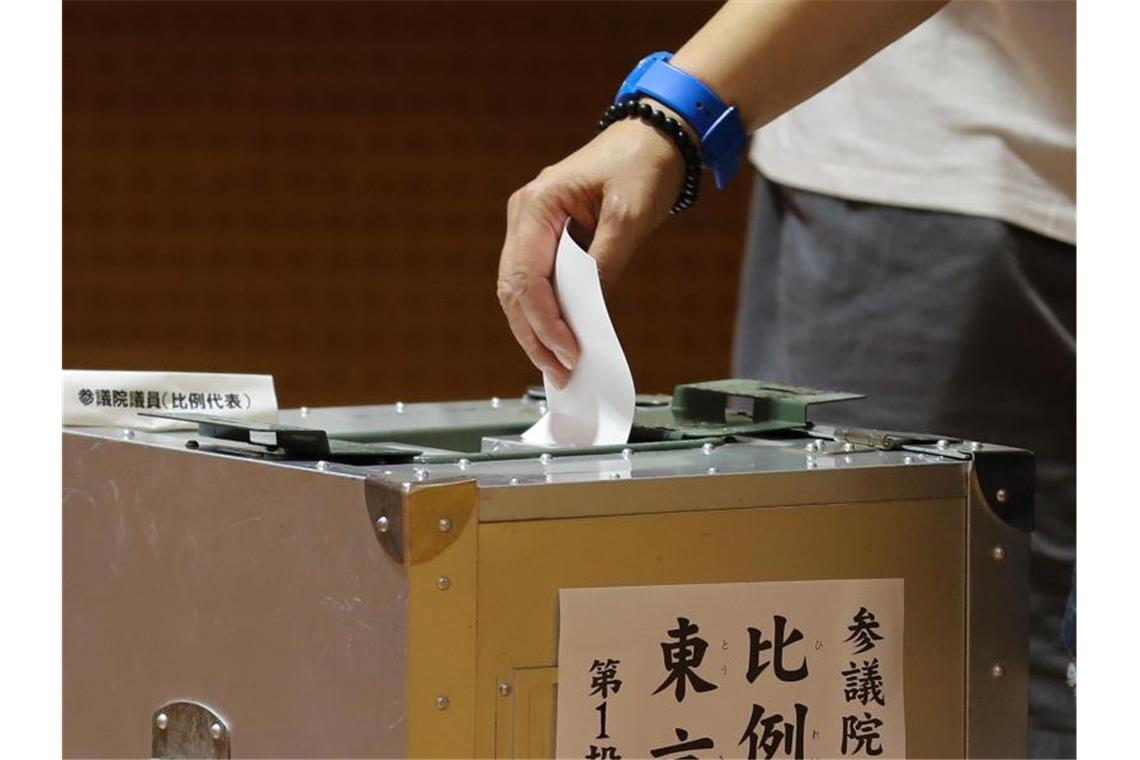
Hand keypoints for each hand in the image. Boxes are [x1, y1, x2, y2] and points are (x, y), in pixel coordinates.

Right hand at [497, 117, 685, 387]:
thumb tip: (590, 314)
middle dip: (535, 336)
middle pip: (514, 291)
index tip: (569, 353)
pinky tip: (560, 343)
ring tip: (559, 369)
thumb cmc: (642, 167)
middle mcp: (524, 217)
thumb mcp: (630, 216)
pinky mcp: (543, 240)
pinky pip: (535, 285)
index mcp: (537, 205)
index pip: (529, 277)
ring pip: (518, 293)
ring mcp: (529, 228)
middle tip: (561, 373)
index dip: (546, 322)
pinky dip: (545, 316)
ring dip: (535, 332)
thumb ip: (607, 263)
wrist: (652, 138)